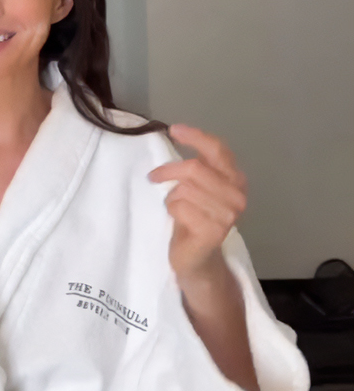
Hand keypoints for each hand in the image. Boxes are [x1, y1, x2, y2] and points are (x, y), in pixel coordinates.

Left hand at [148, 124, 246, 283]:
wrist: (197, 260)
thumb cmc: (194, 220)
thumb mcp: (196, 189)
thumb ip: (195, 169)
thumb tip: (177, 138)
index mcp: (235, 179)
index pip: (218, 150)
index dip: (196, 137)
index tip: (174, 129)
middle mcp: (237, 195)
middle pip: (194, 168)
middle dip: (169, 171)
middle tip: (153, 177)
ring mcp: (228, 214)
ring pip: (184, 189)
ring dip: (172, 198)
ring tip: (178, 209)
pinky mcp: (213, 230)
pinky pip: (180, 207)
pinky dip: (173, 211)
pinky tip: (179, 222)